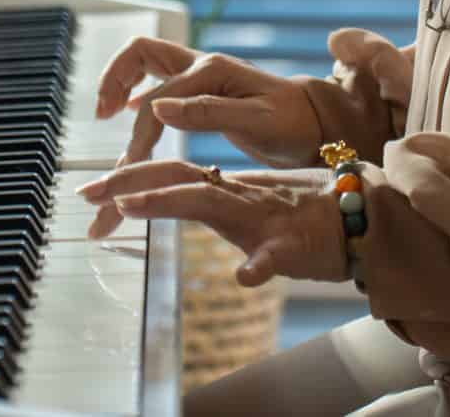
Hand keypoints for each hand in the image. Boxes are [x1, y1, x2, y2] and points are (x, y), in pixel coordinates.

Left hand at [77, 161, 346, 286]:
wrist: (361, 220)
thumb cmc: (302, 219)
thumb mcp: (247, 212)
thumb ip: (210, 202)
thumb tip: (166, 198)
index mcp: (227, 192)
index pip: (171, 173)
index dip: (130, 177)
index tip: (90, 189)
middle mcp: (237, 199)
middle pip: (177, 177)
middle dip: (129, 181)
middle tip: (87, 190)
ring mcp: (263, 221)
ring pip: (211, 203)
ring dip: (169, 200)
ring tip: (131, 205)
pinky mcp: (293, 248)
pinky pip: (274, 256)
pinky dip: (259, 265)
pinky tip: (245, 277)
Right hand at [93, 38, 323, 168]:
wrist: (317, 122)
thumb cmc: (293, 124)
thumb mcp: (255, 123)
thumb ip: (206, 113)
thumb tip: (158, 108)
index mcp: (211, 70)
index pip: (157, 100)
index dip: (139, 133)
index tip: (129, 165)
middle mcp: (201, 64)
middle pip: (140, 52)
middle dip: (114, 77)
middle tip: (100, 113)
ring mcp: (200, 74)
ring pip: (146, 63)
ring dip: (121, 81)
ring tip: (104, 112)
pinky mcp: (202, 89)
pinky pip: (159, 81)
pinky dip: (138, 93)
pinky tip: (128, 112)